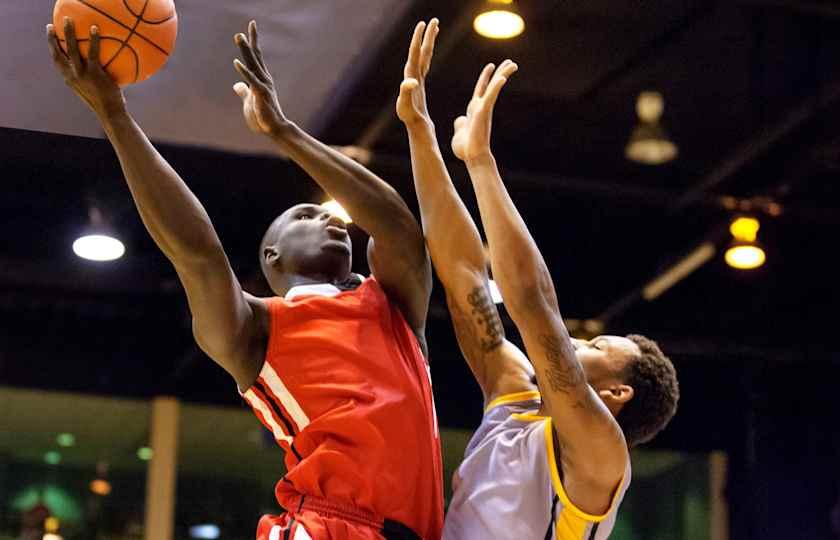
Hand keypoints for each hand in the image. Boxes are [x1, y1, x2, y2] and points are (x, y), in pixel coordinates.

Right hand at [47, 18, 125, 118]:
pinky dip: (93, 40)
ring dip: (68, 33)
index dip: (52, 48)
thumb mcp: (95, 90)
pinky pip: (93, 53)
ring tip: (69, 20)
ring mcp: (82, 75)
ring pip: (71, 50)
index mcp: (70, 80)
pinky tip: (94, 29)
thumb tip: (101, 67)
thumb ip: (92, 79)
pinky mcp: (94, 74)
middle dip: (52, 38)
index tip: (50, 37)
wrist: (111, 113)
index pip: (57, 62)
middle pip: (58, 54)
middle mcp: (72, 76)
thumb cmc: (107, 102)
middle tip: (51, 26)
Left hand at [233, 21, 288, 136]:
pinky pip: (251, 81)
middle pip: (255, 56)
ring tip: (238, 36)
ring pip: (253, 64)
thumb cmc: (263, 117)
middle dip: (251, 41)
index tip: (251, 27)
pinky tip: (236, 62)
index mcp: (260, 79)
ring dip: (245, 50)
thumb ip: (243, 91)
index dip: (252, 42)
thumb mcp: (249, 101)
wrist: (274, 129)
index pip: (256, 57)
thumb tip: (237, 85)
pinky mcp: (261, 95)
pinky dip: (243, 71)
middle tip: (250, 24)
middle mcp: (264, 79)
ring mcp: (263, 86)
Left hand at [396, 19, 438, 127]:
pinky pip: (424, 67)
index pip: (415, 56)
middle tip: (433, 20)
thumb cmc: (412, 123)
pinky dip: (428, 57)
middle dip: (426, 37)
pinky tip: (430, 55)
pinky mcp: (419, 88)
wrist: (416, 133)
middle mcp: (410, 79)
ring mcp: (415, 83)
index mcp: (410, 81)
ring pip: (422, 58)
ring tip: (435, 30)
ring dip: (428, 44)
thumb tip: (409, 80)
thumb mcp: (407, 109)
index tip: (424, 25)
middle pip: (419, 53)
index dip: (419, 40)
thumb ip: (405, 94)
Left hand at [451, 60, 517, 161]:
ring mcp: (483, 109)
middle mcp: (481, 107)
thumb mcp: (460, 132)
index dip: (485, 77)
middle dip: (501, 73)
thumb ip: (461, 124)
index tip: (491, 65)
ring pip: (494, 88)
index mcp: (475, 110)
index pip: (481, 89)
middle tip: (511, 63)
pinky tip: (501, 79)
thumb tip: (461, 119)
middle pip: (492, 85)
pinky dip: (495, 88)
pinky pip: (490, 98)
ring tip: (513, 65)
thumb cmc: (466, 148)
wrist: (471, 157)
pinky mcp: (483, 113)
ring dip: (503, 75)